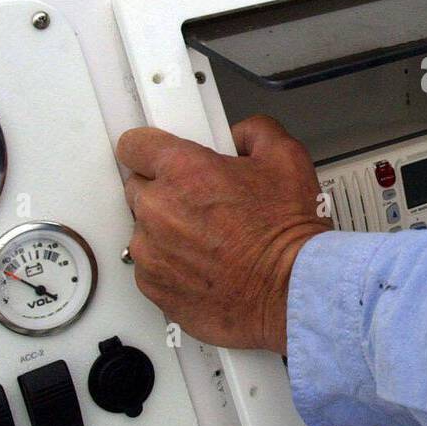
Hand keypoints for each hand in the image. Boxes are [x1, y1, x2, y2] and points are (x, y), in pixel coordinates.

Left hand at [116, 116, 329, 352]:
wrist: (292, 292)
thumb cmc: (288, 237)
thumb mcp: (288, 159)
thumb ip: (256, 132)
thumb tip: (242, 136)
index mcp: (183, 171)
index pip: (134, 145)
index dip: (149, 149)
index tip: (157, 156)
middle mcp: (159, 210)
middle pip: (139, 188)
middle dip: (166, 191)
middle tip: (205, 202)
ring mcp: (152, 252)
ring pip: (145, 231)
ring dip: (169, 231)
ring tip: (212, 239)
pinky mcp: (153, 286)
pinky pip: (150, 267)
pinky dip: (172, 266)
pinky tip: (206, 265)